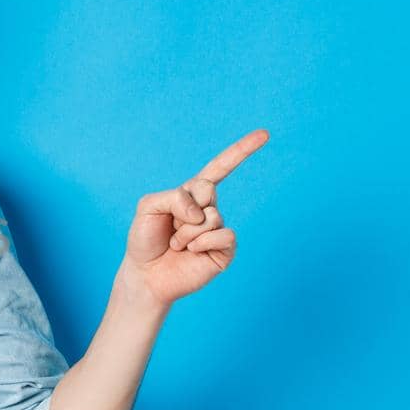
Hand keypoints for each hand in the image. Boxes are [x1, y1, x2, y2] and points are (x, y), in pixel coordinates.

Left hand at [122, 129, 268, 304]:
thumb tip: (202, 212)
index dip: (242, 150)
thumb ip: (173, 197)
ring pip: (211, 216)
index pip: (220, 167)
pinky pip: (224, 235)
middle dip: (183, 207)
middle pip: (207, 189)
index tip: (265, 134)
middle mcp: (208, 209)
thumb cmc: (145, 239)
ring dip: (186, 232)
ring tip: (177, 244)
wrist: (145, 275)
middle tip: (172, 226)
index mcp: (192, 194)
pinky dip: (202, 242)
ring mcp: (218, 229)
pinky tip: (191, 252)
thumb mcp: (147, 206)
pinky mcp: (224, 250)